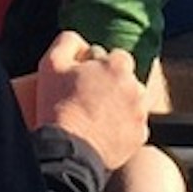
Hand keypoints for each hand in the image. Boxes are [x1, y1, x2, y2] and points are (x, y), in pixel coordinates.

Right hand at [30, 31, 150, 170]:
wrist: (68, 150)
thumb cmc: (58, 107)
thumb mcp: (51, 63)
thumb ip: (68, 41)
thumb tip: (80, 41)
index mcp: (118, 65)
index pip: (115, 57)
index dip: (97, 67)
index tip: (84, 81)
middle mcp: (136, 86)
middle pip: (125, 79)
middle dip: (110, 86)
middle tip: (87, 100)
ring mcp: (140, 113)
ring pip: (130, 102)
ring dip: (117, 106)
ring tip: (94, 117)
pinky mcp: (140, 136)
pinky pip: (132, 126)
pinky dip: (121, 128)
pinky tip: (102, 132)